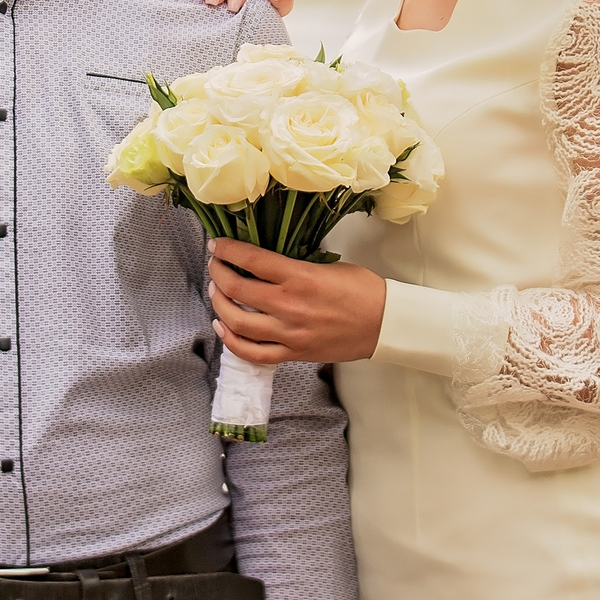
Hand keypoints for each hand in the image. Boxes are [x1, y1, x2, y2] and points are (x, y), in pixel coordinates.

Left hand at [208, 239, 385, 365]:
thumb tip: (265, 261)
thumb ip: (295, 265)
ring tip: (216, 292)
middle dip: (218, 273)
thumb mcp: (327, 266)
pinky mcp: (293, 353)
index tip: (217, 245)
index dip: (228, 250)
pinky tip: (223, 327)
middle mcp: (289, 305)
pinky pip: (253, 353)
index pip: (251, 259)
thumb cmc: (362, 290)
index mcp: (300, 277)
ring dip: (219, 304)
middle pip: (237, 288)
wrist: (384, 324)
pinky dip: (232, 341)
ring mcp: (289, 333)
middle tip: (215, 265)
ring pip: (238, 322)